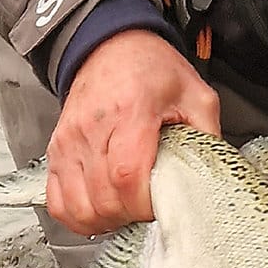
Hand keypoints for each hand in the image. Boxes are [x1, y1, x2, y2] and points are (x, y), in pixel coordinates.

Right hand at [46, 30, 220, 235]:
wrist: (111, 47)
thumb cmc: (151, 70)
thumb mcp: (195, 94)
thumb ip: (207, 136)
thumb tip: (211, 176)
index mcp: (130, 112)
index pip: (127, 176)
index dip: (144, 205)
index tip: (160, 206)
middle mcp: (91, 129)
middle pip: (103, 199)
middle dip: (129, 216)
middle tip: (148, 208)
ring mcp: (68, 142)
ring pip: (78, 207)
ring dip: (105, 220)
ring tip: (126, 210)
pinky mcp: (55, 152)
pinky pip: (57, 202)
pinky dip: (78, 216)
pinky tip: (101, 210)